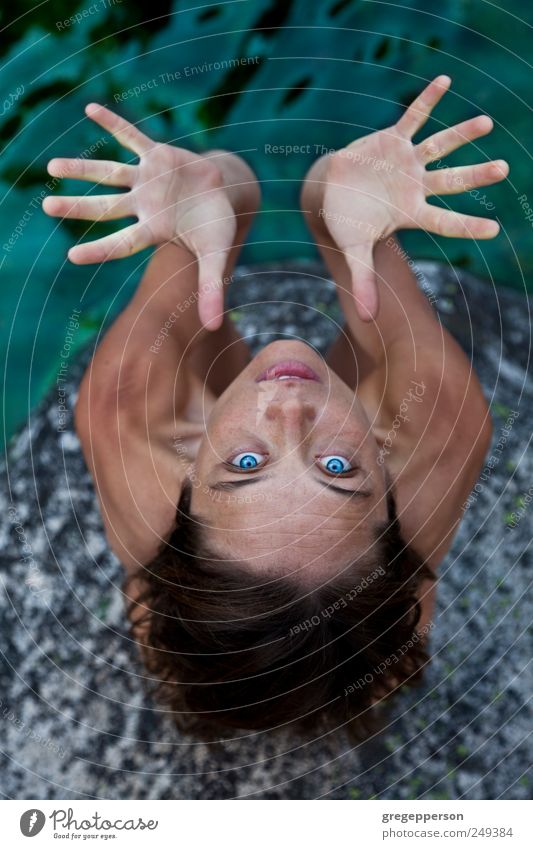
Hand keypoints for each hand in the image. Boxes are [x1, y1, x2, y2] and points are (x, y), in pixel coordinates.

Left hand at [43, 104, 237, 328]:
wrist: (225, 193)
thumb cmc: (216, 227)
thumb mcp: (217, 257)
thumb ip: (211, 289)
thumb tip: (213, 328)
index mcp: (154, 230)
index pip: (121, 242)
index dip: (100, 249)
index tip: (72, 256)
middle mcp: (143, 205)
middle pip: (104, 207)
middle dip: (77, 206)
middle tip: (47, 206)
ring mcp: (147, 180)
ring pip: (110, 174)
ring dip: (82, 170)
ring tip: (52, 166)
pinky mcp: (157, 156)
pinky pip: (132, 137)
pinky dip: (114, 123)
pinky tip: (90, 109)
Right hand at [320, 75, 508, 319]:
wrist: (330, 191)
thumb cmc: (347, 222)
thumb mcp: (354, 250)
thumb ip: (364, 280)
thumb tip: (368, 317)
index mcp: (411, 213)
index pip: (444, 222)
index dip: (467, 225)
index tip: (495, 229)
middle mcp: (416, 186)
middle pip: (451, 181)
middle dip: (475, 175)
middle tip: (503, 169)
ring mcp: (407, 162)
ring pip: (439, 147)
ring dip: (461, 135)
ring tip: (486, 123)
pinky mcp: (392, 140)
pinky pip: (412, 117)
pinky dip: (426, 100)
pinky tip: (445, 80)